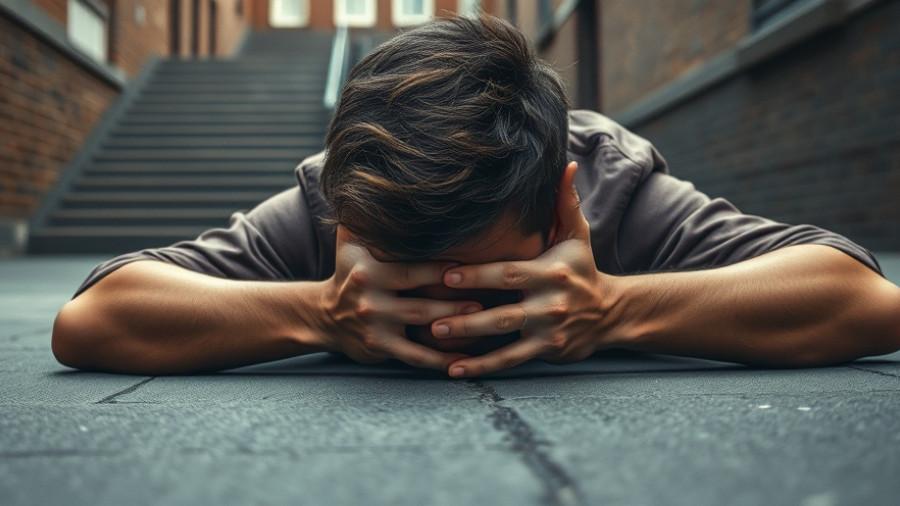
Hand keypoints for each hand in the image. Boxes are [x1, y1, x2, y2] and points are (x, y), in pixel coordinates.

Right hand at [315, 227, 480, 369]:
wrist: (324, 316)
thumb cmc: (348, 272)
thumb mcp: (348, 242)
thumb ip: (363, 216)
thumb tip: (372, 179)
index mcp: (367, 271)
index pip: (411, 269)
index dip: (440, 268)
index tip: (470, 265)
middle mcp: (370, 299)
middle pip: (421, 300)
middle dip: (455, 299)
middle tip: (489, 296)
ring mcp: (376, 326)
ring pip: (422, 326)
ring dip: (455, 325)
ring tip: (483, 321)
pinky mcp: (379, 349)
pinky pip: (416, 357)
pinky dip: (441, 361)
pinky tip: (465, 361)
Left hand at [432, 162, 614, 376]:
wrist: (611, 312)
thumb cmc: (583, 269)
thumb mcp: (577, 235)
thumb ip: (565, 202)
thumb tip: (565, 164)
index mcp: (550, 272)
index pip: (509, 273)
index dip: (478, 275)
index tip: (446, 273)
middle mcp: (550, 303)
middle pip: (503, 311)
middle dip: (466, 315)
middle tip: (431, 317)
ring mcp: (548, 330)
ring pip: (504, 339)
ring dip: (468, 342)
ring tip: (436, 340)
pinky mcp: (547, 351)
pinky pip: (510, 361)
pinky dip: (483, 367)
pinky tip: (455, 370)